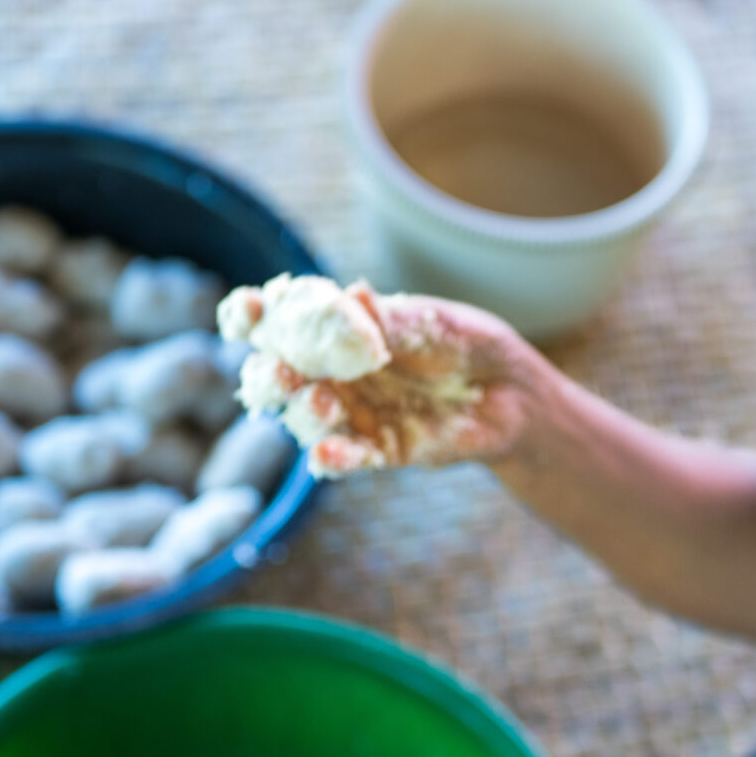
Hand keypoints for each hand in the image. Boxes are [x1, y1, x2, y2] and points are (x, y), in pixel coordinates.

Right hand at [269, 285, 546, 474]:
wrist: (509, 391)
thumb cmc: (463, 342)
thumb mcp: (432, 324)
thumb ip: (390, 320)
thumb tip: (351, 296)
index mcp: (332, 329)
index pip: (278, 322)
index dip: (254, 317)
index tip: (246, 312)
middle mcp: (329, 374)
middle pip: (274, 376)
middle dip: (268, 374)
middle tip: (281, 372)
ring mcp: (348, 414)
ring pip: (303, 420)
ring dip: (302, 413)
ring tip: (320, 401)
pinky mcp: (374, 451)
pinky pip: (343, 460)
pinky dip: (332, 460)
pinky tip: (328, 456)